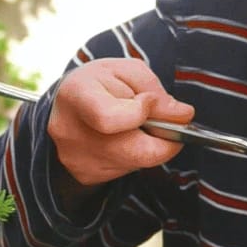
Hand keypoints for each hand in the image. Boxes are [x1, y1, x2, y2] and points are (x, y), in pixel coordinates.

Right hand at [48, 58, 195, 187]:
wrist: (65, 103)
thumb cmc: (99, 83)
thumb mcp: (127, 72)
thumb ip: (155, 90)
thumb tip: (181, 115)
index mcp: (76, 96)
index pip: (110, 118)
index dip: (141, 112)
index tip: (151, 101)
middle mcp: (71, 133)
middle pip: (135, 151)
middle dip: (163, 138)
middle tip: (166, 123)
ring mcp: (77, 159)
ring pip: (137, 162)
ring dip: (148, 145)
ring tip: (138, 126)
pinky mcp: (87, 175)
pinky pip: (127, 170)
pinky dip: (135, 155)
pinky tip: (125, 139)